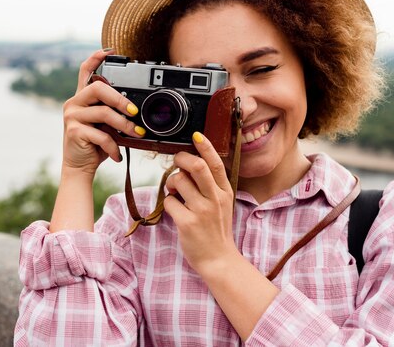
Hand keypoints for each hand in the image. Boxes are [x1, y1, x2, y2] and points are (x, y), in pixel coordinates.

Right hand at [61, 49, 144, 177]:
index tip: (110, 51)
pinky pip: (101, 135)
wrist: (79, 167)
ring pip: (103, 113)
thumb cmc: (95, 144)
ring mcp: (72, 117)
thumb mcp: (105, 125)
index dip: (96, 58)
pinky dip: (114, 146)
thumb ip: (112, 112)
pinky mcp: (74, 132)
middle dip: (121, 99)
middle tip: (135, 111)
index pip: (85, 71)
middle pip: (98, 89)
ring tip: (136, 134)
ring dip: (124, 125)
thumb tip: (136, 109)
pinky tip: (118, 154)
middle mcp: (74, 103)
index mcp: (82, 98)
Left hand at [163, 132, 238, 274]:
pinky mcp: (187, 222)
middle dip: (182, 158)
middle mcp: (215, 199)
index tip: (196, 135)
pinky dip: (168, 202)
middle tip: (177, 161)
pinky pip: (169, 201)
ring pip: (178, 181)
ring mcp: (202, 211)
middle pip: (197, 166)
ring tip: (176, 193)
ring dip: (171, 183)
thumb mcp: (222, 204)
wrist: (219, 259)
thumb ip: (210, 185)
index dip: (205, 147)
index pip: (215, 164)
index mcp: (225, 192)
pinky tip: (175, 210)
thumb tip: (190, 163)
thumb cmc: (216, 229)